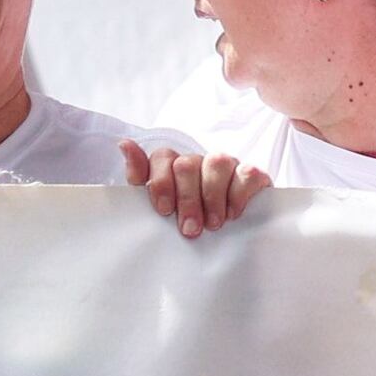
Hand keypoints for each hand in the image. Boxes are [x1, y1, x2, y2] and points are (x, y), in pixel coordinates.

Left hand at [123, 140, 267, 239]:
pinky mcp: (251, 174)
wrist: (226, 232)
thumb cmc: (184, 216)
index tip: (163, 211)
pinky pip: (247, 173)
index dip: (160, 184)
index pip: (161, 158)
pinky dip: (239, 194)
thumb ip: (139, 176)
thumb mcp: (157, 204)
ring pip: (217, 163)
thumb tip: (124, 143)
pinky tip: (233, 213)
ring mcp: (225, 164)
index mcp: (171, 163)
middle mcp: (197, 160)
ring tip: (213, 224)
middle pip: (187, 164)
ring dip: (212, 197)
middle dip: (187, 199)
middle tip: (190, 229)